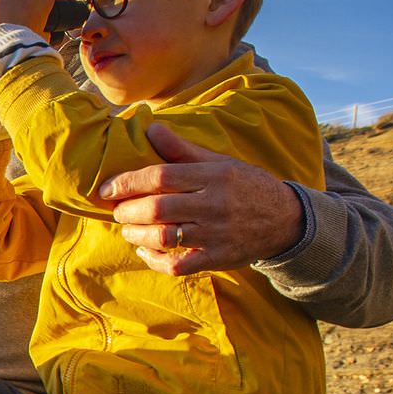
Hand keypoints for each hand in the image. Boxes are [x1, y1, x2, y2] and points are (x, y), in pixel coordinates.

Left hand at [97, 124, 304, 275]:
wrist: (285, 220)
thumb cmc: (244, 186)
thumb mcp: (219, 162)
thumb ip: (182, 149)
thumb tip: (151, 129)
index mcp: (213, 176)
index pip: (161, 176)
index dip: (128, 182)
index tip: (107, 189)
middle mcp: (214, 204)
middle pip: (157, 209)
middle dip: (127, 211)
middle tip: (117, 211)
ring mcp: (216, 234)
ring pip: (164, 237)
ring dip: (136, 235)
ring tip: (128, 230)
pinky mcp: (217, 258)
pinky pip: (177, 265)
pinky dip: (154, 260)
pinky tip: (145, 251)